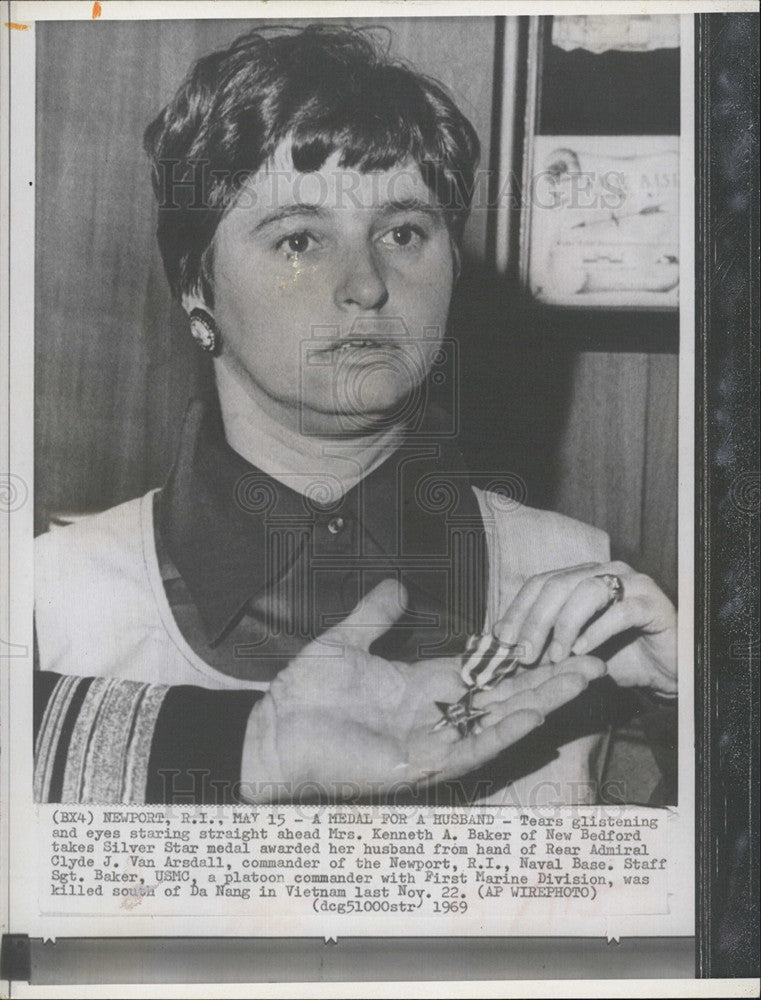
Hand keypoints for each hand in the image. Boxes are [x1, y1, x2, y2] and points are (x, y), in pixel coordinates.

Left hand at [241, 581, 605, 800]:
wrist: (270, 732)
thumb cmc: (303, 695)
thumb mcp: (344, 643)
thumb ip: (374, 616)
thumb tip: (396, 586)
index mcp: (421, 687)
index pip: (484, 672)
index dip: (520, 658)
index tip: (556, 642)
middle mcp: (435, 715)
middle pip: (504, 696)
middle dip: (548, 680)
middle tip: (592, 662)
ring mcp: (431, 741)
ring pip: (498, 721)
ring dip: (540, 702)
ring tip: (579, 681)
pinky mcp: (417, 764)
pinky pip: (469, 749)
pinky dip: (502, 733)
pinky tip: (533, 715)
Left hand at [492, 561, 676, 694]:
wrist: (666, 672)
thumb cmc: (618, 657)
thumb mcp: (572, 650)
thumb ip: (542, 641)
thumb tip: (500, 640)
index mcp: (582, 577)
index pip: (540, 583)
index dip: (518, 610)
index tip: (502, 640)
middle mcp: (605, 572)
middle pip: (558, 585)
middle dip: (535, 619)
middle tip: (523, 653)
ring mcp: (632, 584)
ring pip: (587, 591)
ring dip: (564, 626)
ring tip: (554, 657)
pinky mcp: (654, 604)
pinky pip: (620, 611)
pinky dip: (596, 631)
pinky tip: (581, 652)